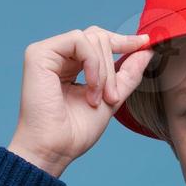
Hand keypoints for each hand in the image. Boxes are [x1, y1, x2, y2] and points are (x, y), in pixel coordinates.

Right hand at [6, 26, 153, 176]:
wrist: (55, 149)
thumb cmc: (76, 131)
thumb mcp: (111, 98)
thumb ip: (127, 74)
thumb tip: (146, 49)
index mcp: (70, 64)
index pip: (98, 40)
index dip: (123, 40)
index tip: (145, 42)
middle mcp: (57, 55)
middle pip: (99, 37)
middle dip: (112, 69)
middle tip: (112, 97)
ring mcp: (47, 53)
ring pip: (92, 38)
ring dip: (104, 72)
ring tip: (98, 99)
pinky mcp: (39, 53)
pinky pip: (79, 40)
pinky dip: (93, 64)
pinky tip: (90, 87)